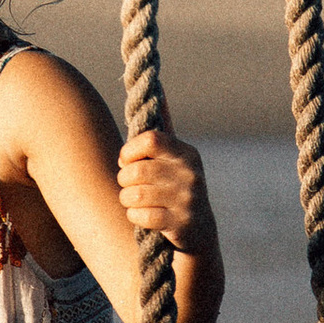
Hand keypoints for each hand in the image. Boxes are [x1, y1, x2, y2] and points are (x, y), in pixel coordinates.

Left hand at [118, 127, 213, 253]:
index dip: (129, 150)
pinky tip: (144, 216)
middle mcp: (191, 174)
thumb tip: (158, 90)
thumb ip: (163, 130)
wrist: (199, 232)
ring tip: (135, 201)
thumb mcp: (174, 159)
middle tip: (130, 185)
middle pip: (136, 169)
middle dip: (124, 179)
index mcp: (187, 153)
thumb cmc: (176, 187)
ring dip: (127, 199)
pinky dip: (135, 216)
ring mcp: (187, 200)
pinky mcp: (180, 224)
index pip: (150, 139)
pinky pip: (140, 216)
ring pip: (134, 194)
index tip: (126, 160)